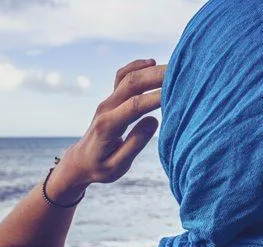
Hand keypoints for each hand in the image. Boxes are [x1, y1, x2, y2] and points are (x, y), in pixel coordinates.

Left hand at [48, 59, 165, 202]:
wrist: (80, 162)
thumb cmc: (100, 167)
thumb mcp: (117, 167)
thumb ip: (134, 144)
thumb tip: (154, 121)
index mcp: (108, 126)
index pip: (134, 106)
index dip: (155, 98)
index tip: (176, 93)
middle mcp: (106, 108)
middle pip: (132, 84)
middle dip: (157, 77)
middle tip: (182, 74)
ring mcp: (107, 101)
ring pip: (128, 77)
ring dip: (150, 70)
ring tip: (173, 67)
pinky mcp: (111, 99)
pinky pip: (122, 76)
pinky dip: (136, 66)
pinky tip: (152, 62)